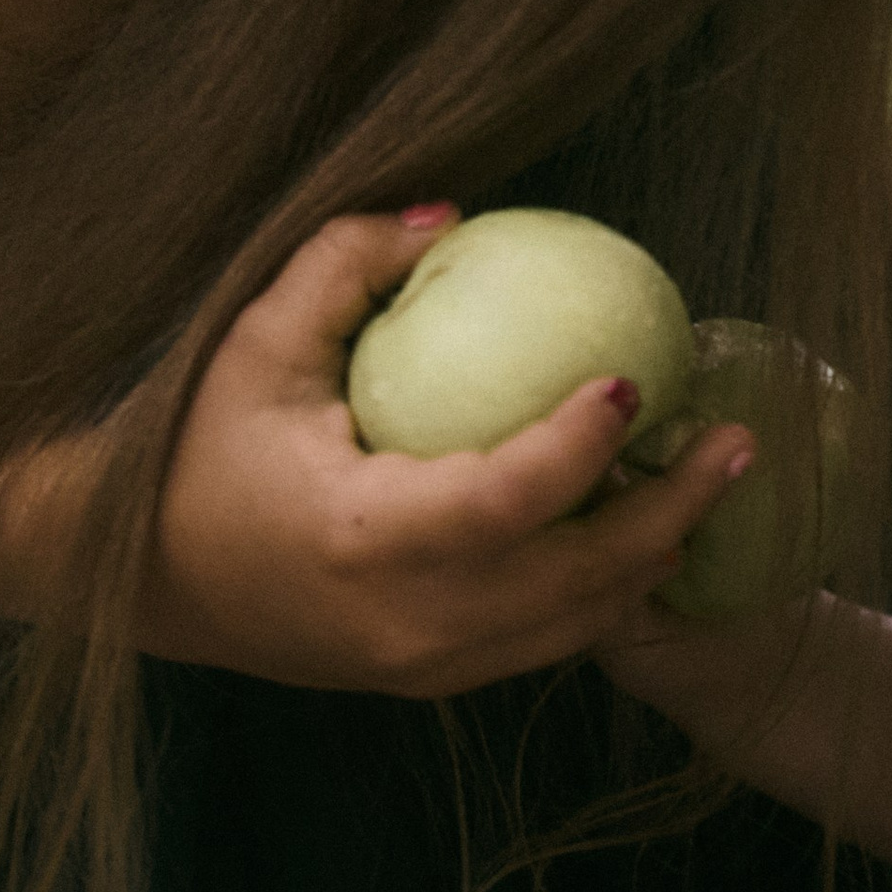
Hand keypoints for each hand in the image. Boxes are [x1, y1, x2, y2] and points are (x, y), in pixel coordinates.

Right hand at [147, 207, 756, 694]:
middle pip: (574, 579)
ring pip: (574, 622)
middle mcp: (403, 620)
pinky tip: (651, 525)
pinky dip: (607, 587)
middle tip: (738, 438)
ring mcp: (421, 662)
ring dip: (655, 553)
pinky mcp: (432, 678)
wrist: (152, 581)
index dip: (578, 450)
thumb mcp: (256, 343)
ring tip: (715, 477)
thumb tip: (450, 213)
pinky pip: (545, 638)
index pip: (502, 502)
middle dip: (672, 509)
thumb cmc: (202, 448)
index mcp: (360, 538)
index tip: (631, 383)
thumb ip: (345, 263)